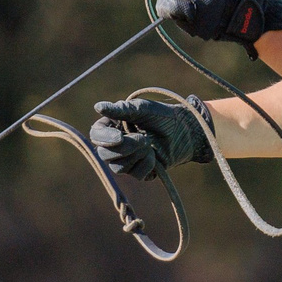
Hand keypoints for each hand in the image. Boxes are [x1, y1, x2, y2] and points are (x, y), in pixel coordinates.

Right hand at [90, 94, 212, 181]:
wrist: (185, 131)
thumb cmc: (161, 116)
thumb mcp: (141, 109)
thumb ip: (120, 110)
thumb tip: (98, 107)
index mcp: (111, 128)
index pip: (96, 136)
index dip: (104, 139)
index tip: (119, 137)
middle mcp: (114, 146)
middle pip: (105, 155)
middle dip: (126, 148)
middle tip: (144, 138)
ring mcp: (126, 161)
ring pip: (118, 168)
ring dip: (137, 155)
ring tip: (149, 143)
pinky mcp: (139, 172)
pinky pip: (136, 174)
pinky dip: (148, 163)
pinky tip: (155, 155)